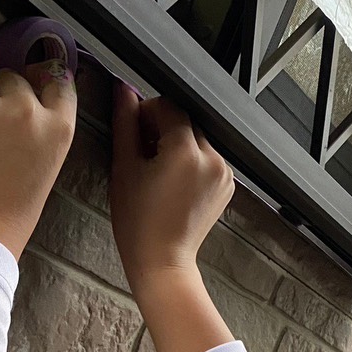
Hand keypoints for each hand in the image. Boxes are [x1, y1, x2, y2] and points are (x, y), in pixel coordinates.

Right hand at [109, 85, 235, 289]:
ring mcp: (224, 172)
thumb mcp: (125, 168)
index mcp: (186, 150)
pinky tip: (173, 181)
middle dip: (163, 128)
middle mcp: (212, 157)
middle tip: (142, 152)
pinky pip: (208, 158)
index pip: (168, 106)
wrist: (162, 261)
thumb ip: (126, 124)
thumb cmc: (137, 221)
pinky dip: (192, 160)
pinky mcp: (227, 184)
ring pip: (198, 138)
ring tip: (158, 169)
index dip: (146, 113)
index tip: (133, 132)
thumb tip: (123, 90)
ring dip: (178, 143)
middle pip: (185, 121)